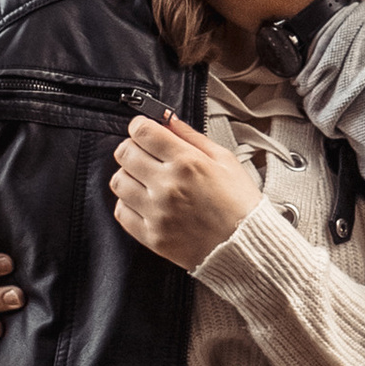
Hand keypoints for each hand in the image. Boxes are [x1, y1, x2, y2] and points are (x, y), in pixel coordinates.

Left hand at [110, 111, 263, 268]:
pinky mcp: (152, 236)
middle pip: (125, 154)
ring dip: (129, 176)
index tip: (142, 129)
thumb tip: (167, 120)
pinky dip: (128, 203)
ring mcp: (157, 213)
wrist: (245, 245)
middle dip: (132, 148)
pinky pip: (121, 212)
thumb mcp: (224, 159)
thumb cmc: (240, 203)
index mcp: (187, 163)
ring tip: (145, 180)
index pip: (142, 132)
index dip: (139, 126)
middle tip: (144, 153)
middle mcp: (168, 186)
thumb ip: (191, 137)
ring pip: (119, 182)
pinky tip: (144, 201)